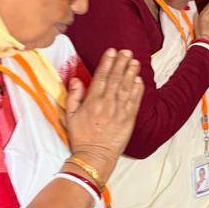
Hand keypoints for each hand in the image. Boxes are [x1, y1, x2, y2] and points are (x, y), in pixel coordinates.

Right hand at [65, 49, 142, 181]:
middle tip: (126, 51)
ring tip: (135, 61)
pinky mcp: (129, 119)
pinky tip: (139, 80)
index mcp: (92, 101)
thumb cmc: (81, 136)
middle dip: (121, 63)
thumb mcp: (69, 115)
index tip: (111, 51)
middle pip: (115, 79)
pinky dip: (137, 89)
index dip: (107, 63)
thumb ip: (73, 96)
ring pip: (126, 87)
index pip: (101, 77)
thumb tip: (77, 80)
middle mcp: (107, 103)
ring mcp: (119, 111)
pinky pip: (134, 101)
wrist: (94, 156)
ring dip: (131, 73)